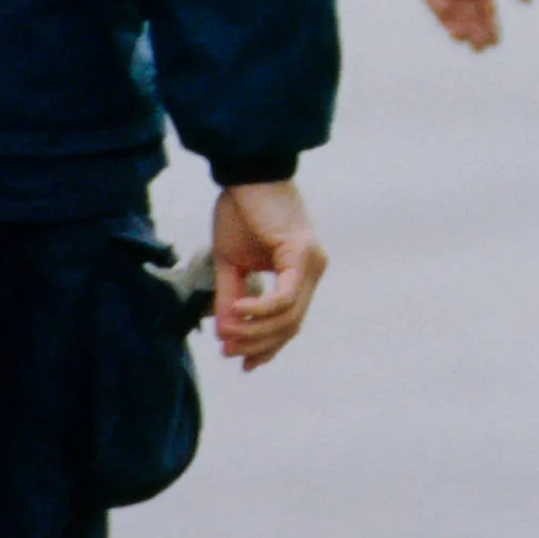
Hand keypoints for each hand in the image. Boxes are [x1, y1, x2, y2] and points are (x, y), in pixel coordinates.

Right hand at [211, 179, 325, 367]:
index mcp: (301, 272)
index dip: (268, 347)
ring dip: (255, 332)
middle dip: (258, 344)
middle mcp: (314, 269)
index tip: (243, 364)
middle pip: (291, 325)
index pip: (290, 321)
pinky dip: (259, 310)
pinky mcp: (303, 255)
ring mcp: (312, 263)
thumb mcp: (231, 264)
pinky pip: (284, 298)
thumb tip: (224, 334)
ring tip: (226, 333)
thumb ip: (232, 299)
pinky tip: (237, 311)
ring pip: (289, 317)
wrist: (247, 173)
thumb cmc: (241, 210)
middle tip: (227, 351)